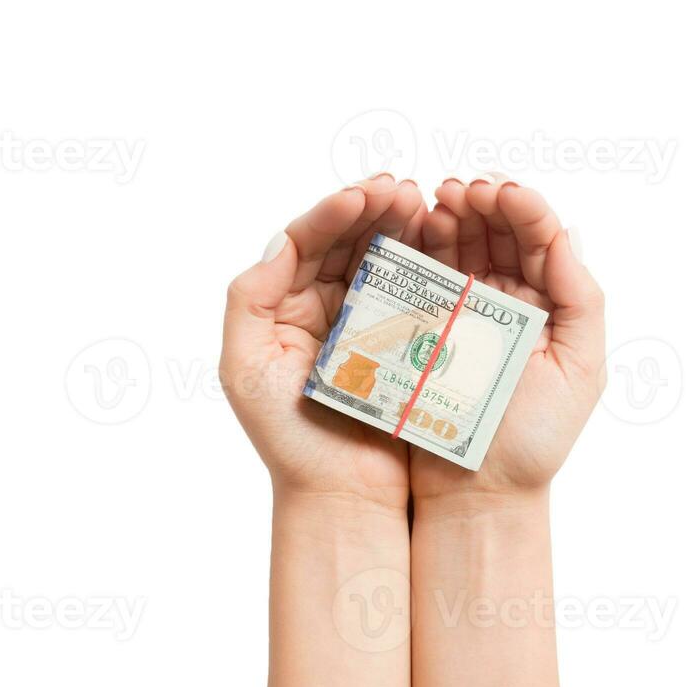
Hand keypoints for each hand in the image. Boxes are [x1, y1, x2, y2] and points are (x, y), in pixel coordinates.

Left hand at [220, 175, 425, 509]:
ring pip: (382, 258)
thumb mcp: (244, 369)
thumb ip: (248, 301)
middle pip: (347, 240)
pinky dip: (427, 264)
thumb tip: (282, 241)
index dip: (332, 213)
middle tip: (402, 189)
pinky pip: (414, 293)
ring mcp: (366, 323)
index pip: (305, 242)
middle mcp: (324, 306)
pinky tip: (443, 243)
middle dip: (373, 209)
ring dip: (402, 227)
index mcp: (283, 306)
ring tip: (425, 204)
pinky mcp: (405, 344)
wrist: (343, 497)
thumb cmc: (288, 442)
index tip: (362, 197)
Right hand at [411, 176, 604, 502]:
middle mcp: (507, 301)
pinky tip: (415, 229)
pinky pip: (420, 278)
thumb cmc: (534, 442)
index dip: (522, 208)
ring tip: (439, 201)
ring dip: (449, 217)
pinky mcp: (421, 329)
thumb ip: (581, 300)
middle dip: (482, 203)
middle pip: (496, 232)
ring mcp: (462, 312)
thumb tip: (568, 233)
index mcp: (549, 304)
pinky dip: (418, 247)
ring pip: (457, 246)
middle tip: (462, 189)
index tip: (501, 192)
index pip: (539, 239)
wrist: (477, 493)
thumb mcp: (580, 370)